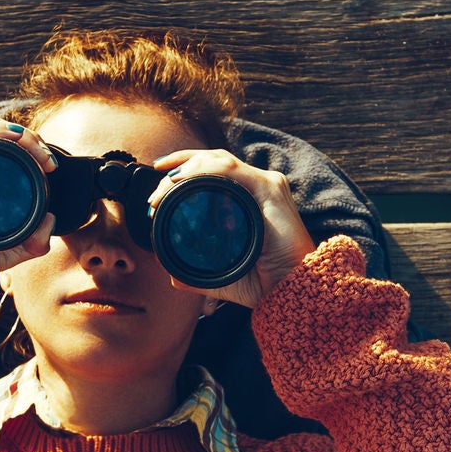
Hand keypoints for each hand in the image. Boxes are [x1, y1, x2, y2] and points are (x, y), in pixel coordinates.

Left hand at [143, 149, 314, 309]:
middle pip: (213, 160)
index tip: (160, 179)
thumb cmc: (267, 284)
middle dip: (180, 166)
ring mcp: (266, 185)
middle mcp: (259, 187)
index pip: (214, 170)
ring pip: (219, 160)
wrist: (294, 292)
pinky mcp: (271, 189)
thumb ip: (199, 276)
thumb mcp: (225, 277)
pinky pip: (232, 170)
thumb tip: (173, 276)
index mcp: (250, 199)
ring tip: (165, 185)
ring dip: (187, 167)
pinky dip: (204, 170)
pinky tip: (184, 178)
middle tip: (156, 192)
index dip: (186, 167)